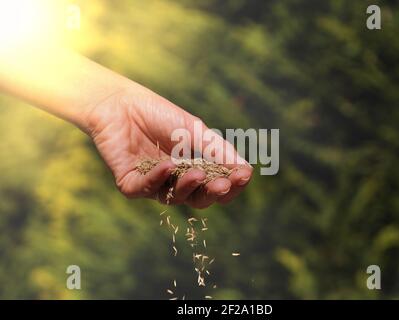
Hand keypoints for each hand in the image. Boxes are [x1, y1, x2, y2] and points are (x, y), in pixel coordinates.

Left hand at [83, 86, 252, 208]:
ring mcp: (153, 184)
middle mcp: (174, 182)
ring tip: (197, 173)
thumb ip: (218, 150)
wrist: (120, 102)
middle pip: (198, 199)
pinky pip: (146, 189)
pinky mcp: (130, 184)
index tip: (243, 175)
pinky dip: (157, 179)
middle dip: (213, 193)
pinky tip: (168, 166)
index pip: (216, 186)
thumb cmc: (158, 114)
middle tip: (223, 184)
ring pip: (174, 198)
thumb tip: (246, 170)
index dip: (230, 185)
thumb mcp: (195, 130)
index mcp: (192, 169)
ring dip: (188, 186)